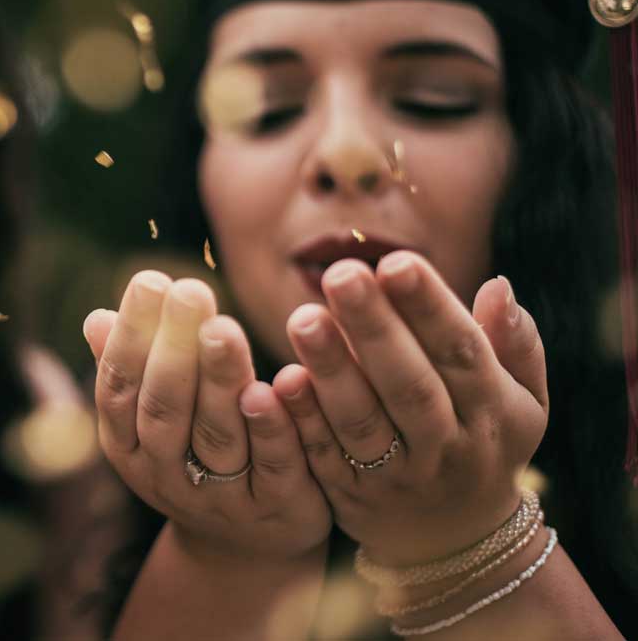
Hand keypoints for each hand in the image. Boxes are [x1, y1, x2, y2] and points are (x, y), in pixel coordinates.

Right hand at [85, 272, 330, 559]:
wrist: (250, 545)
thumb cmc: (196, 456)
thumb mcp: (155, 419)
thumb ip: (133, 368)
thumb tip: (96, 317)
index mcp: (128, 447)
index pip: (119, 388)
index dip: (131, 336)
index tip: (150, 280)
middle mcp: (166, 475)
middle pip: (164, 410)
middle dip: (173, 349)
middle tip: (189, 290)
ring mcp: (220, 497)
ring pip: (216, 436)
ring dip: (218, 380)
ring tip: (224, 326)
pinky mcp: (277, 508)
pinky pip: (272, 466)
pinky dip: (271, 427)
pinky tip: (274, 385)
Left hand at [273, 251, 546, 565]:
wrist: (454, 540)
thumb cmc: (483, 439)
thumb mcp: (521, 400)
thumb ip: (514, 344)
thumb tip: (498, 285)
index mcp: (491, 412)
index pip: (461, 352)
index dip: (430, 308)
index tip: (396, 260)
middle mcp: (447, 447)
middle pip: (408, 385)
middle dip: (374, 328)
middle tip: (341, 274)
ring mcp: (396, 477)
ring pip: (361, 422)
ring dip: (331, 369)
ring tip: (303, 317)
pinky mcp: (349, 496)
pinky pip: (323, 456)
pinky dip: (302, 419)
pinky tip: (280, 379)